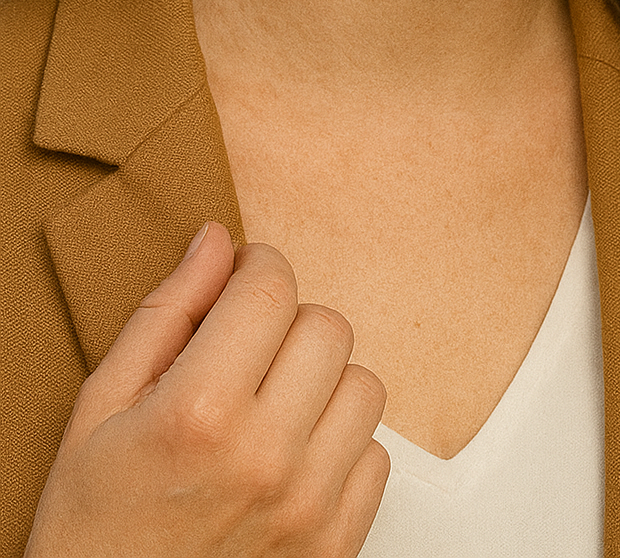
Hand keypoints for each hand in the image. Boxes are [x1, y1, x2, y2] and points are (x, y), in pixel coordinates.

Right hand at [25, 223, 388, 557]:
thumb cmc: (93, 530)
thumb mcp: (100, 409)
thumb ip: (166, 313)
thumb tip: (216, 242)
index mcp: (199, 413)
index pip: (271, 288)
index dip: (256, 268)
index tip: (240, 281)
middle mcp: (266, 457)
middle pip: (326, 327)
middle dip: (285, 323)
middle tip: (244, 353)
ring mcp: (309, 506)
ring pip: (362, 384)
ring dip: (321, 383)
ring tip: (268, 408)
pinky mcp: (336, 546)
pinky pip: (377, 455)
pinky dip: (340, 447)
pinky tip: (289, 458)